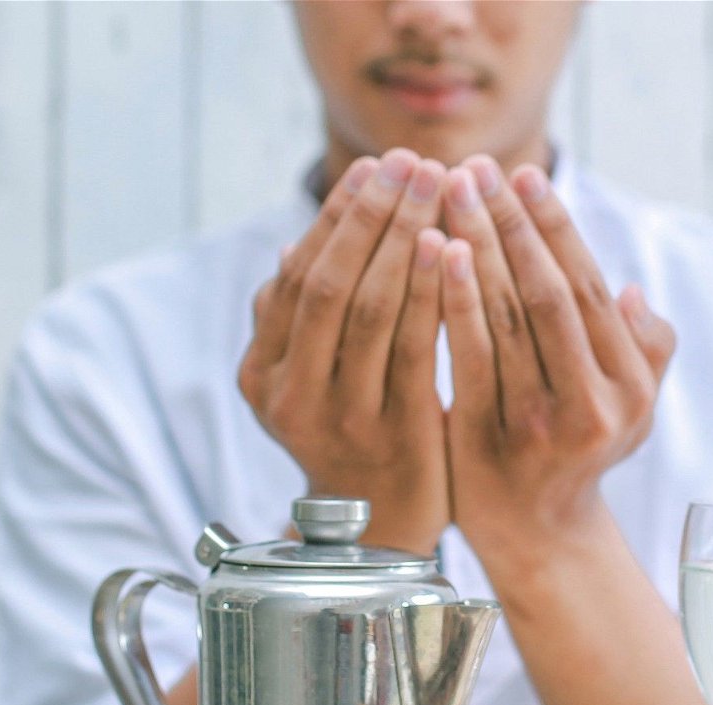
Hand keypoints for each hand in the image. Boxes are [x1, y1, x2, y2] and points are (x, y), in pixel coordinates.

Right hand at [238, 148, 450, 553]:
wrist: (386, 534)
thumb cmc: (357, 439)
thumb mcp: (311, 384)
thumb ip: (300, 325)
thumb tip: (293, 246)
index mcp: (262, 375)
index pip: (297, 277)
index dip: (336, 218)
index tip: (375, 167)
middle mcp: (291, 396)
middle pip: (330, 285)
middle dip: (372, 215)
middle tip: (410, 162)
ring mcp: (343, 418)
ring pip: (369, 311)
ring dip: (404, 239)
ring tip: (436, 187)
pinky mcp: (396, 434)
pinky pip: (415, 350)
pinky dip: (430, 294)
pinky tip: (450, 249)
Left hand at [437, 155, 675, 573]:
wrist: (539, 535)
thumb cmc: (580, 452)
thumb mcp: (633, 408)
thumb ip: (645, 349)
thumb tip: (629, 291)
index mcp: (631, 385)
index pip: (590, 288)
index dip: (556, 227)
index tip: (525, 175)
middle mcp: (594, 404)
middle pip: (548, 293)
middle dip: (511, 224)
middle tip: (476, 168)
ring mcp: (541, 425)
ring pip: (506, 317)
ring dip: (476, 246)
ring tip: (448, 194)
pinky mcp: (490, 440)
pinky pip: (469, 355)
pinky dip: (453, 298)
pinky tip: (434, 252)